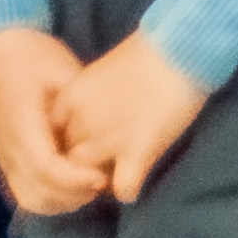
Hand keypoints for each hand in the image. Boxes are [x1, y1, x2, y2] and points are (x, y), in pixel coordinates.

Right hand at [0, 26, 103, 215]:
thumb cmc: (34, 58)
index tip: (102, 176)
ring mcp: (5, 158)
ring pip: (30, 200)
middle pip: (38, 194)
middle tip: (103, 181)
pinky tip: (74, 185)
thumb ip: (78, 106)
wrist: (0, 54)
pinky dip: (51, 198)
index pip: (45, 168)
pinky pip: (26, 193)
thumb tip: (104, 133)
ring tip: (91, 185)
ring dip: (63, 201)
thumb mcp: (61, 72)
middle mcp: (8, 149)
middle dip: (73, 196)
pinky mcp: (7, 161)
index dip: (74, 179)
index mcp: (20, 125)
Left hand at [51, 30, 210, 203]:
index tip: (87, 142)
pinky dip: (128, 189)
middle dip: (82, 165)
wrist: (184, 48)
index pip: (53, 136)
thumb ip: (91, 97)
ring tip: (117, 174)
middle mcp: (82, 121)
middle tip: (103, 162)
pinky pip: (123, 189)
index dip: (70, 142)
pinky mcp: (137, 153)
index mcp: (71, 98)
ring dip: (101, 180)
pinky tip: (136, 180)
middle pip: (68, 159)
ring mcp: (107, 140)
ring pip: (89, 178)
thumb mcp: (105, 71)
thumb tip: (94, 115)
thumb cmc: (151, 51)